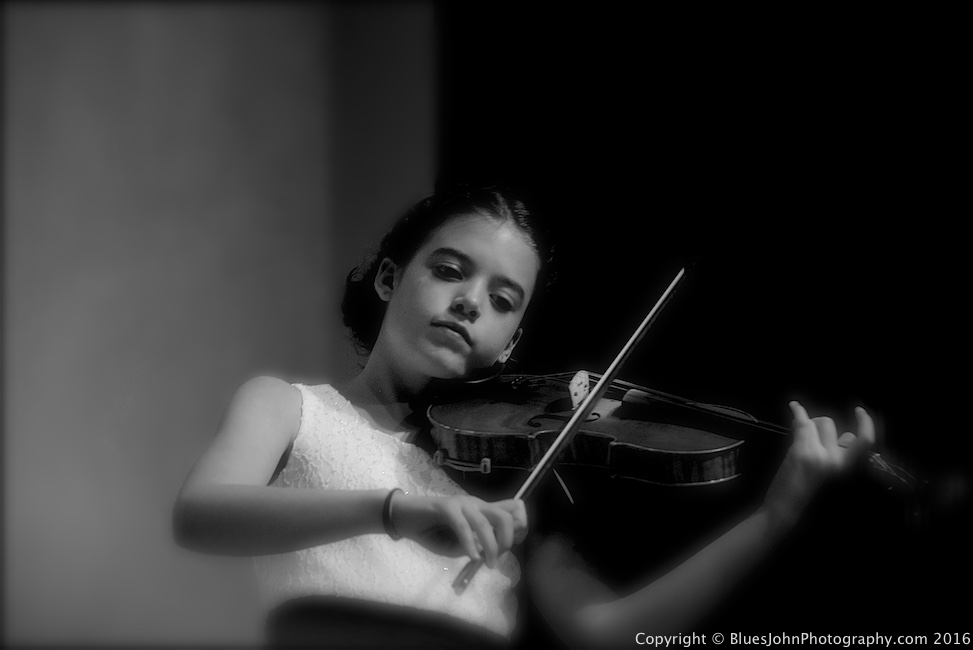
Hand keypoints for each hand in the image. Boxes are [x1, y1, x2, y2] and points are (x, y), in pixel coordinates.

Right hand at [391, 493, 527, 566]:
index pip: (513, 509)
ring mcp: (461, 503)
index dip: (519, 527)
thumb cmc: (432, 532)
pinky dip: (469, 544)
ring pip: (484, 522)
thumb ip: (475, 545)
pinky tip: (471, 557)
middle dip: (507, 540)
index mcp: (482, 510)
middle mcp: (476, 503)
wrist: (404, 519)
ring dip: (490, 546)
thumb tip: (489, 551)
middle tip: (497, 558)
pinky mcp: (445, 507)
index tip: (511, 547)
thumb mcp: (459, 544)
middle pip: (505, 516)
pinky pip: (462, 526)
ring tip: (487, 564)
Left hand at [763, 401, 875, 530]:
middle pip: (831, 425)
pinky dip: (797, 411)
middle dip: (819, 426)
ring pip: (816, 422)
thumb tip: (846, 435)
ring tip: (800, 440)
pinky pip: (801, 423)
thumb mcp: (834, 477)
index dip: (866, 423)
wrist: (785, 511)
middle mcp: (838, 461)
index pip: (866, 441)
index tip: (860, 411)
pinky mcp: (801, 452)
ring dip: (807, 425)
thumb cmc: (809, 497)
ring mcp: (820, 455)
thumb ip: (842, 457)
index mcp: (848, 469)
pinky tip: (794, 405)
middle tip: (809, 441)